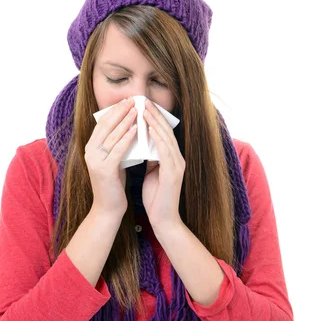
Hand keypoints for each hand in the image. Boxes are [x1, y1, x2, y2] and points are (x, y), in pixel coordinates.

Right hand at [84, 98, 136, 216]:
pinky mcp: (104, 170)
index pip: (103, 124)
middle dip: (120, 111)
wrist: (108, 209)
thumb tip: (128, 130)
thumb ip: (116, 147)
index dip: (115, 111)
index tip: (127, 100)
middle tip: (133, 99)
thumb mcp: (113, 161)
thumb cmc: (113, 185)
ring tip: (137, 110)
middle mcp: (90, 152)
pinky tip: (136, 130)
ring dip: (125, 121)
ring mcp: (96, 161)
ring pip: (112, 136)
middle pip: (106, 126)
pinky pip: (117, 150)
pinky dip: (126, 138)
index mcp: (91, 149)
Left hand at [142, 99, 184, 230]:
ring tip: (145, 110)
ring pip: (166, 139)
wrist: (163, 220)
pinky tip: (150, 129)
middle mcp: (178, 159)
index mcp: (173, 159)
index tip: (143, 105)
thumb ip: (151, 158)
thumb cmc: (156, 198)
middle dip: (155, 115)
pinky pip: (165, 152)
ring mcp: (177, 166)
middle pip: (167, 132)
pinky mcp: (173, 174)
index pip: (164, 134)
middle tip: (143, 100)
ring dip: (155, 123)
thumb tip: (143, 144)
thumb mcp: (152, 173)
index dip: (155, 119)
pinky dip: (158, 139)